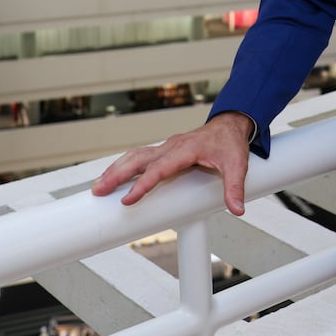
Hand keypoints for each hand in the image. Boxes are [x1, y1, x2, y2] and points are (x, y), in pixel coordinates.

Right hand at [90, 111, 254, 215]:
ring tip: (99, 185)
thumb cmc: (230, 144)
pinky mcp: (164, 150)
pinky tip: (113, 175)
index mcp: (186, 150)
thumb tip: (236, 209)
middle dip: (117, 175)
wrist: (230, 125)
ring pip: (135, 155)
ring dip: (116, 169)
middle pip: (138, 159)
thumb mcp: (237, 165)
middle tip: (98, 190)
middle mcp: (172, 146)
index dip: (143, 184)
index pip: (160, 169)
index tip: (128, 199)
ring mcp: (166, 146)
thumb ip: (235, 188)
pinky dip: (123, 164)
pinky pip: (139, 155)